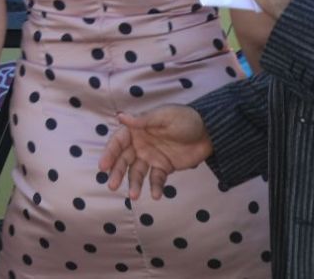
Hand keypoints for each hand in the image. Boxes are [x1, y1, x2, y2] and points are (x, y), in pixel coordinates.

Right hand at [97, 106, 212, 199]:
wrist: (210, 132)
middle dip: (117, 172)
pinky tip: (157, 196)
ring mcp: (152, 156)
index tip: (103, 166)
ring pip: (137, 172)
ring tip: (134, 196)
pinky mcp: (164, 167)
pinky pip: (157, 179)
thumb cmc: (185, 118)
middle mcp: (140, 144)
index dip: (109, 153)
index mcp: (137, 129)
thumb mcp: (164, 117)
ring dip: (134, 184)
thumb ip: (144, 120)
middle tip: (112, 185)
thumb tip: (121, 116)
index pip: (118, 142)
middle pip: (124, 159)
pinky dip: (156, 187)